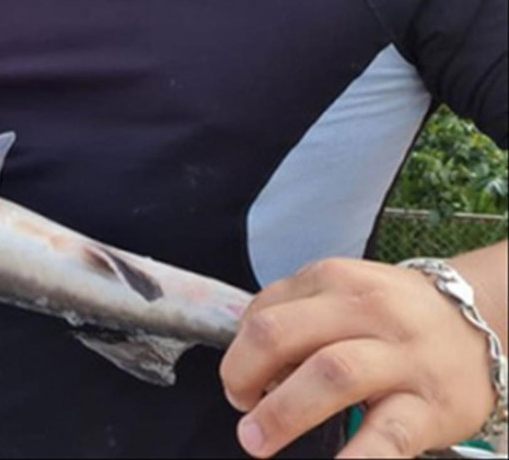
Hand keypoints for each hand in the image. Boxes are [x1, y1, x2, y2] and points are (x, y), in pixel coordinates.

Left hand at [220, 257, 498, 458]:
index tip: (239, 382)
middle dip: (244, 373)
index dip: (239, 351)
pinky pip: (388, 434)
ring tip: (255, 441)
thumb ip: (296, 317)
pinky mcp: (431, 406)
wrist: (482, 325)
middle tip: (239, 406)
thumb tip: (251, 368)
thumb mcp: (344, 295)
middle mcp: (367, 310)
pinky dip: (357, 456)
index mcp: (334, 281)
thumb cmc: (394, 317)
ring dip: (282, 412)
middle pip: (282, 334)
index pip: (265, 311)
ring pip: (330, 374)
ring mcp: (402, 357)